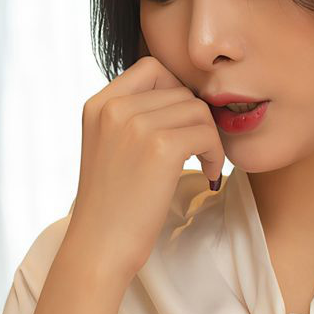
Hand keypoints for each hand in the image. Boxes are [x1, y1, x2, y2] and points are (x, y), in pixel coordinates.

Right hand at [64, 55, 228, 281]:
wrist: (100, 246)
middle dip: (196, 119)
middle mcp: (113, 107)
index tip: (181, 125)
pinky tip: (209, 174)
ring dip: (209, 137)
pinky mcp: (160, 147)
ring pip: (197, 110)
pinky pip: (207, 132)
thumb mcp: (108, 147)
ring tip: (204, 164)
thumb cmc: (111, 204)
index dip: (176, 91)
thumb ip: (132, 117)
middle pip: (179, 90)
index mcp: (98, 104)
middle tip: (199, 150)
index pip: (151, 68)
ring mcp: (135, 124)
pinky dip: (216, 153)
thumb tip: (184, 96)